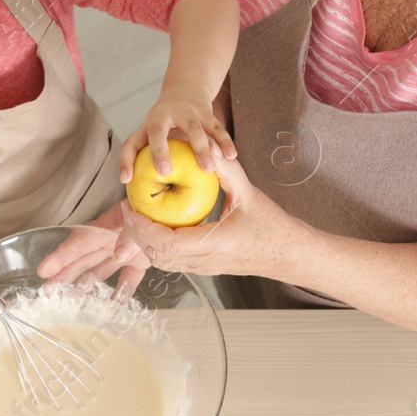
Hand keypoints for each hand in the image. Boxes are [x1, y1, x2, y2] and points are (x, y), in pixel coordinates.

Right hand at [35, 204, 149, 297]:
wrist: (179, 198)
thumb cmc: (156, 199)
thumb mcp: (142, 211)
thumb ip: (131, 233)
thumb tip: (118, 254)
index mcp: (109, 224)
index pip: (80, 241)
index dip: (61, 255)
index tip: (45, 269)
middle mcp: (112, 238)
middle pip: (83, 259)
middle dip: (64, 275)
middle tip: (47, 292)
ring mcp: (125, 250)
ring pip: (100, 270)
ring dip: (86, 285)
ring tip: (70, 301)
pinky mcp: (141, 259)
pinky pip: (128, 279)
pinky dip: (122, 292)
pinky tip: (114, 307)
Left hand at [118, 82, 236, 182]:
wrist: (185, 89)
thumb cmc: (162, 123)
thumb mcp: (148, 133)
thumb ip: (139, 157)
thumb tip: (129, 187)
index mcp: (147, 124)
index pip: (132, 142)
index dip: (126, 161)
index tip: (126, 180)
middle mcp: (163, 115)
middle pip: (158, 131)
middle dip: (161, 150)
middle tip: (165, 171)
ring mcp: (186, 112)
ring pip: (194, 129)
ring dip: (201, 148)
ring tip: (208, 168)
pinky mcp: (206, 113)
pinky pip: (217, 128)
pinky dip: (224, 141)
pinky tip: (231, 156)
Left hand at [119, 153, 303, 277]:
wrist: (289, 254)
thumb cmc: (273, 226)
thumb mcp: (249, 194)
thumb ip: (226, 169)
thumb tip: (206, 146)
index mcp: (214, 244)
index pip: (166, 242)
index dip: (142, 227)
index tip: (131, 207)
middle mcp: (205, 261)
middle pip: (157, 256)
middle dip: (136, 235)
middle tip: (128, 209)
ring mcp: (204, 269)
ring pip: (163, 263)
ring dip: (145, 243)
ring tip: (138, 218)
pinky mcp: (206, 269)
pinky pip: (174, 263)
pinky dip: (159, 248)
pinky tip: (157, 228)